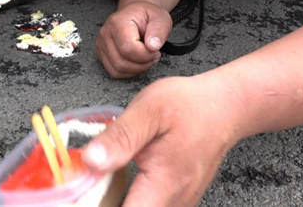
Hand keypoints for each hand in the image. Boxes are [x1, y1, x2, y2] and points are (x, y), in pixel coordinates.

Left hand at [82, 76, 245, 205]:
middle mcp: (173, 202)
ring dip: (112, 200)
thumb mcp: (149, 111)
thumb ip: (119, 138)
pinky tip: (113, 179)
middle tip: (84, 184)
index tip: (79, 195)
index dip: (97, 205)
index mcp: (163, 186)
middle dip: (100, 201)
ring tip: (96, 180)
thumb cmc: (190, 106)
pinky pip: (146, 206)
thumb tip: (90, 161)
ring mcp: (176, 203)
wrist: (223, 106)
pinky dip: (126, 197)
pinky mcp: (175, 199)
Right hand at [96, 1, 170, 77]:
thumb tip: (152, 47)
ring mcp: (101, 45)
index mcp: (118, 22)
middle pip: (121, 62)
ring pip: (117, 70)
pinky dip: (129, 72)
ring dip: (136, 69)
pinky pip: (114, 72)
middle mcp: (105, 34)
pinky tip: (137, 62)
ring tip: (146, 58)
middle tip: (153, 55)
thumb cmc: (147, 16)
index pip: (128, 49)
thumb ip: (159, 30)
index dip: (146, 55)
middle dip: (143, 64)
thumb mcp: (160, 17)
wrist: (135, 14)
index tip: (156, 50)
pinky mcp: (102, 54)